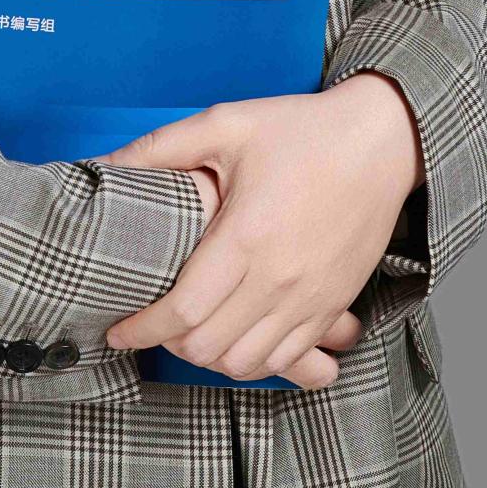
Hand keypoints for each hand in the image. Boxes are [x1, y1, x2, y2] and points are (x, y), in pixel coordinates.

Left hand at [96, 78, 424, 390]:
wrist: (384, 142)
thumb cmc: (302, 131)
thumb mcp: (226, 124)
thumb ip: (160, 149)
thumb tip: (101, 165)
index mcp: (246, 236)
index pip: (182, 310)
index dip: (141, 328)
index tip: (117, 329)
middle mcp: (280, 278)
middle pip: (208, 347)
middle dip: (167, 344)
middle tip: (151, 323)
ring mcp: (311, 298)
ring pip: (246, 363)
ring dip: (209, 356)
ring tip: (189, 332)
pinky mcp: (333, 305)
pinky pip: (287, 359)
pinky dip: (253, 360)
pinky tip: (234, 337)